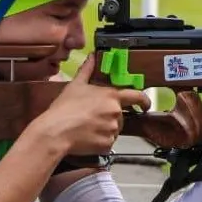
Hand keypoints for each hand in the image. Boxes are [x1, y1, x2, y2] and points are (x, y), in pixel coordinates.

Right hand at [32, 54, 151, 155]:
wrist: (55, 131)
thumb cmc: (64, 108)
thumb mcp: (75, 85)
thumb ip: (87, 70)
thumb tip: (91, 57)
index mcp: (111, 96)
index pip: (137, 96)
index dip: (144, 101)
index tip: (145, 105)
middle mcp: (115, 112)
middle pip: (120, 116)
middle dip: (110, 117)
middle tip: (93, 118)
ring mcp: (112, 129)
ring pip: (114, 130)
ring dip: (105, 129)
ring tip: (87, 127)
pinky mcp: (107, 144)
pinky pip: (108, 143)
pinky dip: (100, 142)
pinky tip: (87, 137)